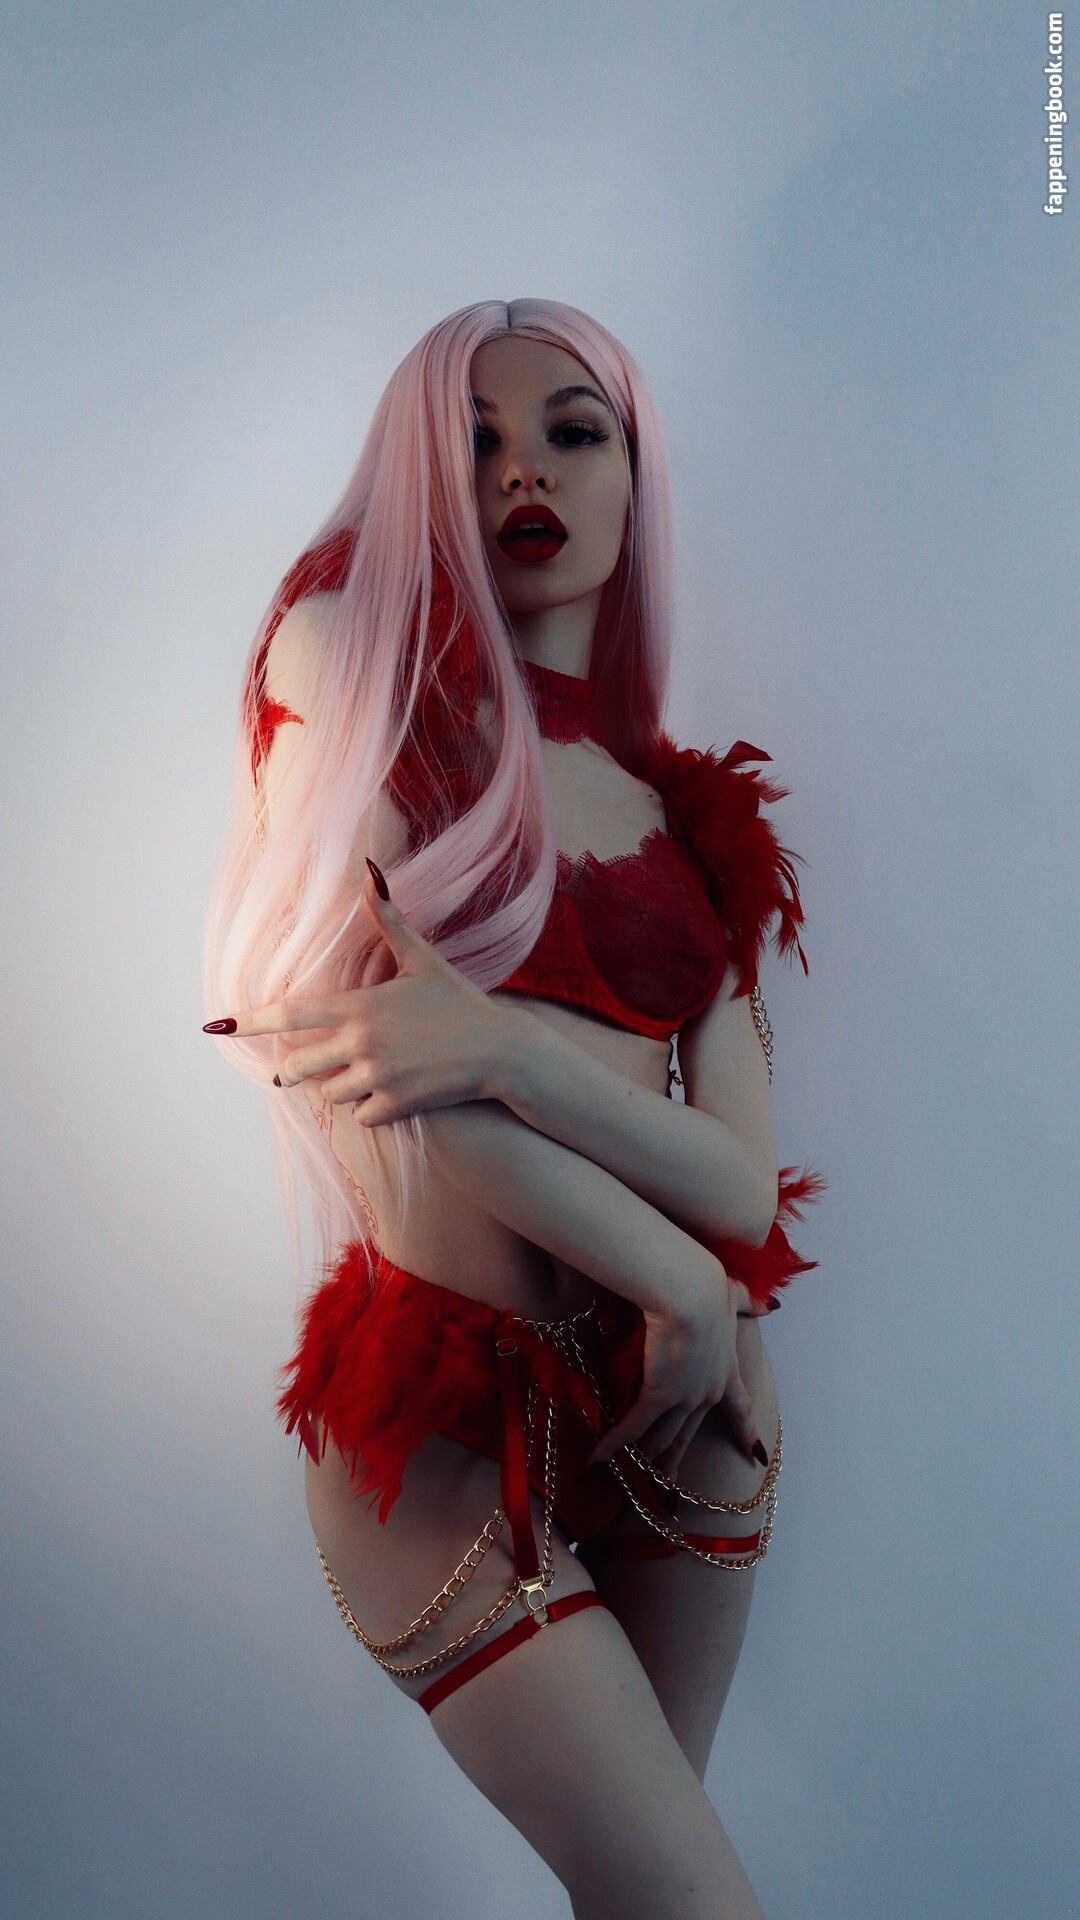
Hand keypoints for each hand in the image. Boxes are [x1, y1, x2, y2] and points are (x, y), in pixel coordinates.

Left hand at [205, 866, 510, 1124]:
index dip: (250, 1022)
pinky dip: (367, 1108)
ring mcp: (378, 1077)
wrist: (500, 1051)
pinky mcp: (396, 1105)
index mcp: (361, 1006)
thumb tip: (371, 871)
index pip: (290, 1015)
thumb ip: (389, 921)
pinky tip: (388, 1092)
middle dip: (293, 1070)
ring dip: (336, 1087)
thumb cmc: (459, 1002)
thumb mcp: (422, 959)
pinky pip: (360, 1116)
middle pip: (299, 1067)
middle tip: (293, 1069)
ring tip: (359, 1073)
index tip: (217, 1027)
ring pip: (330, 1094)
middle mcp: (362, 1043)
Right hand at [588, 1264, 767, 1473]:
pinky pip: (633, 1427)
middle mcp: (707, 1392)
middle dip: (678, 1460)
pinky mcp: (659, 1396)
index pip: (741, 1409)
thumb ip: (751, 1304)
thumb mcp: (736, 1297)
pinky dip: (613, 1444)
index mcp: (726, 1371)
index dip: (746, 1432)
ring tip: (632, 1480)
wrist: (690, 1292)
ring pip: (662, 1438)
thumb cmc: (709, 1288)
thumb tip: (773, 1305)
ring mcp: (684, 1398)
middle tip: (670, 1485)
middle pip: (691, 1434)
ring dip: (645, 1460)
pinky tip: (595, 1460)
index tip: (757, 1455)